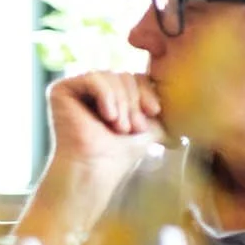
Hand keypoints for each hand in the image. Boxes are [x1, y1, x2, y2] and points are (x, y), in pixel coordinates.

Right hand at [47, 71, 162, 162]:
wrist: (96, 170)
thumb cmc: (121, 154)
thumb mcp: (150, 124)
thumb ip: (158, 105)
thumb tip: (185, 99)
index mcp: (109, 94)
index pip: (134, 77)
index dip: (146, 92)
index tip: (155, 112)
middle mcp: (89, 89)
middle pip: (123, 75)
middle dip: (133, 101)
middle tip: (133, 128)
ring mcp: (74, 88)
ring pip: (110, 76)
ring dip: (122, 103)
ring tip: (119, 127)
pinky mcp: (60, 90)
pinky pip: (93, 78)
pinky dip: (106, 96)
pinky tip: (108, 117)